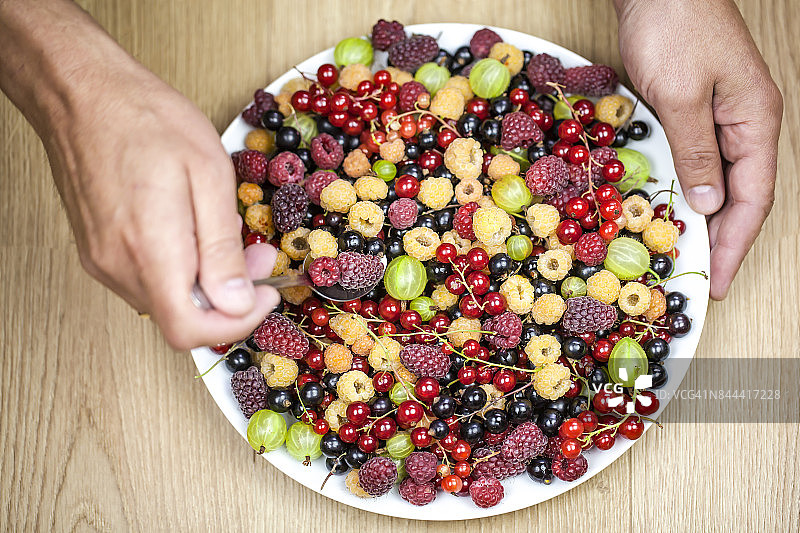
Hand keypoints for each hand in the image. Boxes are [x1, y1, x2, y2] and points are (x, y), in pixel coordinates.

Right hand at [0, 1, 278, 348]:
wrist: (83, 94)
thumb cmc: (146, 120)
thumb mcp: (208, 174)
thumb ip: (222, 246)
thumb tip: (236, 301)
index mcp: (150, 249)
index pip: (190, 328)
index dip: (236, 324)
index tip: (265, 295)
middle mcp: (118, 265)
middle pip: (182, 317)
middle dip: (231, 296)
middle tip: (259, 255)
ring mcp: (102, 261)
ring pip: (167, 300)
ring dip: (208, 281)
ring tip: (228, 234)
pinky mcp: (98, 251)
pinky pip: (148, 280)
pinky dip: (182, 269)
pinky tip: (196, 233)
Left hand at [614, 0, 781, 298]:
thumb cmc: (675, 27)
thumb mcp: (682, 96)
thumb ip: (696, 152)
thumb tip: (708, 204)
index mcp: (756, 121)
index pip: (753, 198)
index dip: (735, 244)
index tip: (716, 281)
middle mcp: (744, 123)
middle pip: (740, 195)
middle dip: (721, 240)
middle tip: (698, 278)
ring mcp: (720, 118)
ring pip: (718, 182)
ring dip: (702, 219)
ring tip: (684, 255)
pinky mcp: (693, 111)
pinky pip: (695, 162)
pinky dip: (684, 189)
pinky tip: (668, 208)